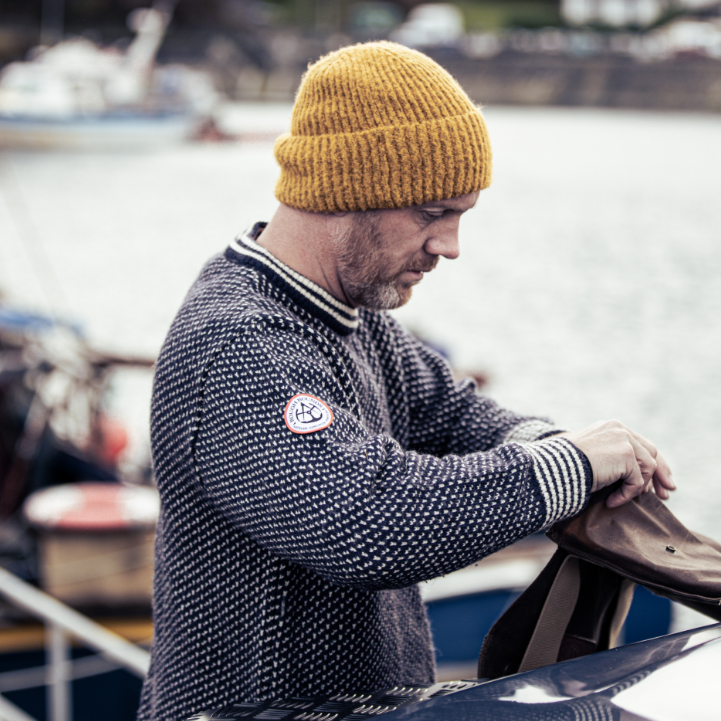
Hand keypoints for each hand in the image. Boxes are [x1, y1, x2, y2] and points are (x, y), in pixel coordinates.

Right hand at [556, 420, 675, 507]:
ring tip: (621, 498)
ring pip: (648, 466)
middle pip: (652, 452)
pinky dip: (627, 494)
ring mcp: (623, 439)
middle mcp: (619, 429)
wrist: (555, 466)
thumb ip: (612, 458)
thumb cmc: (566, 465)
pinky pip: (636, 480)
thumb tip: (635, 478)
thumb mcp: (592, 457)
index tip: (662, 484)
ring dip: (637, 486)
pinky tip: (612, 501)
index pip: (641, 445)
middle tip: (665, 496)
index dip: (654, 464)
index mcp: (611, 428)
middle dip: (660, 475)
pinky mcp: (625, 454)